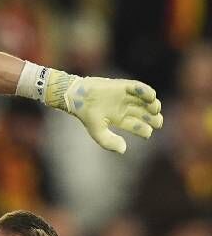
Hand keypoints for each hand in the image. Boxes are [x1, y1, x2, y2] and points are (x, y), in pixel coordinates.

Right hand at [46, 72, 163, 153]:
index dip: (144, 130)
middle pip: (144, 114)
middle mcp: (125, 108)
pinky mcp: (124, 86)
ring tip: (154, 109)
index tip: (148, 133)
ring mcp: (126, 97)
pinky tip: (150, 97)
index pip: (137, 126)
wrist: (78, 97)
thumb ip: (108, 142)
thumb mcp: (97, 132)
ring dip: (153, 105)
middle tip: (157, 122)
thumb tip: (124, 150)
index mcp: (119, 119)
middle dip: (153, 118)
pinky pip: (139, 87)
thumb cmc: (87, 115)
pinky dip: (146, 91)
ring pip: (145, 101)